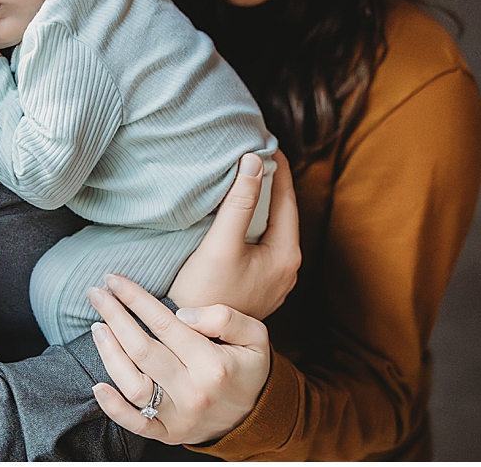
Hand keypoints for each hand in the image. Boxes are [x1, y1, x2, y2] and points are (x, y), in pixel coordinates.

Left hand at [88, 275, 269, 446]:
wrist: (257, 418)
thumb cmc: (249, 368)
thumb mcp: (255, 335)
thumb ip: (224, 317)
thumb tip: (184, 314)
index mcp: (212, 364)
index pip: (164, 323)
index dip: (135, 298)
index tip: (114, 279)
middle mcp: (192, 391)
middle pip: (142, 350)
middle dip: (114, 316)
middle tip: (96, 293)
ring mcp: (178, 417)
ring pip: (133, 385)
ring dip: (109, 353)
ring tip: (98, 327)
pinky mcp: (169, 434)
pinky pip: (136, 424)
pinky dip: (113, 408)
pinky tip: (97, 386)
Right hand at [168, 152, 299, 320]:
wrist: (193, 340)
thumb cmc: (206, 294)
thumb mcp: (222, 244)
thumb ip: (239, 202)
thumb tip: (255, 160)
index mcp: (286, 257)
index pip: (287, 198)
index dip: (278, 166)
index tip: (267, 139)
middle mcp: (287, 269)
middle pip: (282, 212)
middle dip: (271, 180)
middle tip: (255, 149)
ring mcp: (273, 279)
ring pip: (271, 227)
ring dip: (260, 200)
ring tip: (246, 171)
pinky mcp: (257, 284)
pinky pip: (261, 241)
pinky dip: (253, 219)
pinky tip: (236, 209)